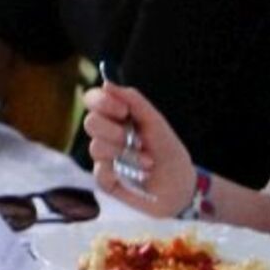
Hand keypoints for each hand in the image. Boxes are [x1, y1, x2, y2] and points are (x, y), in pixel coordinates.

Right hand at [80, 82, 191, 217]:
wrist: (179, 186)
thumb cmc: (168, 151)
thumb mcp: (156, 123)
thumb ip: (134, 101)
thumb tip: (107, 83)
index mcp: (116, 117)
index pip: (93, 100)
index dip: (101, 102)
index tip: (122, 111)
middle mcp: (106, 135)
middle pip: (90, 122)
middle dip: (113, 131)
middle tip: (135, 140)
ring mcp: (103, 157)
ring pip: (96, 147)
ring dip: (125, 154)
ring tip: (147, 163)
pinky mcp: (104, 179)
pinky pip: (100, 171)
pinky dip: (121, 172)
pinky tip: (136, 176)